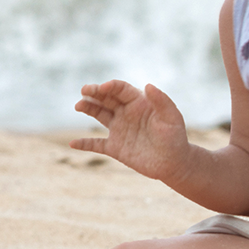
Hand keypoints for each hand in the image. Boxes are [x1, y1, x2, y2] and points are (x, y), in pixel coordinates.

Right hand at [71, 79, 192, 182]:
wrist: (174, 164)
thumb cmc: (175, 138)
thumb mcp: (172, 118)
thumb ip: (162, 101)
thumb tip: (148, 85)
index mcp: (139, 103)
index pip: (121, 90)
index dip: (111, 87)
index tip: (102, 88)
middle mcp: (126, 114)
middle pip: (106, 99)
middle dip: (94, 93)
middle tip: (84, 91)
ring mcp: (119, 130)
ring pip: (99, 115)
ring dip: (88, 108)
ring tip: (78, 105)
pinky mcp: (115, 148)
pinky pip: (96, 144)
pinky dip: (84, 144)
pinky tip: (73, 144)